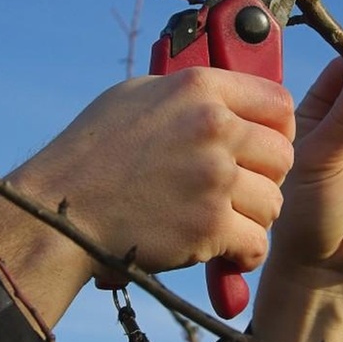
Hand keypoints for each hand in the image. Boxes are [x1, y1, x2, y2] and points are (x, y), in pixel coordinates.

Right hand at [0, 67, 293, 326]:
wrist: (58, 210)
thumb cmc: (92, 152)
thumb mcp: (138, 95)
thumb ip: (191, 94)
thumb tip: (229, 98)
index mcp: (198, 88)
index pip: (279, 102)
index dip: (278, 129)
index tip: (264, 147)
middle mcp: (213, 127)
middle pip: (283, 155)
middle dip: (266, 176)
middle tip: (240, 189)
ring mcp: (213, 178)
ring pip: (274, 203)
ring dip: (253, 217)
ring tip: (224, 219)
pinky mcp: (208, 226)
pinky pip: (256, 244)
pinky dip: (242, 253)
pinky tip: (222, 249)